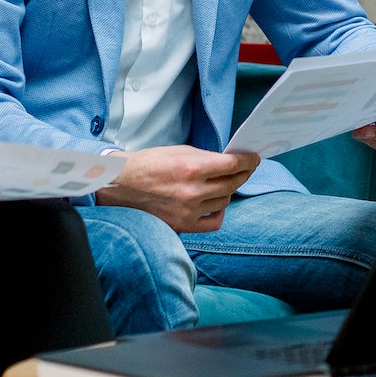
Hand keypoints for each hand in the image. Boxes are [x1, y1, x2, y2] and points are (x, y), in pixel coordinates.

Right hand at [96, 145, 259, 232]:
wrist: (121, 186)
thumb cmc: (149, 164)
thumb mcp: (180, 151)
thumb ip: (207, 158)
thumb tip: (230, 161)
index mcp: (192, 168)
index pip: (233, 165)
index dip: (248, 160)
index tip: (254, 158)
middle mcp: (192, 192)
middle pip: (233, 183)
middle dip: (242, 173)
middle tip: (244, 168)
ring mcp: (188, 211)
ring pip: (225, 201)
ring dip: (228, 190)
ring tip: (222, 182)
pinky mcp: (183, 225)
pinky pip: (215, 222)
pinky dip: (219, 211)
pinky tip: (215, 202)